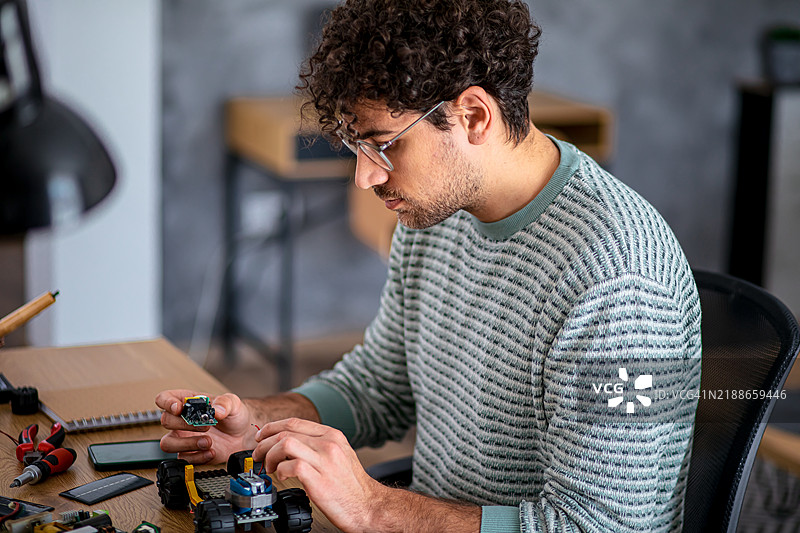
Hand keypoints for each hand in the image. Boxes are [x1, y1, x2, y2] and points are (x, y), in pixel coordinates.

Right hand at [155, 389, 255, 463]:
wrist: (243, 435)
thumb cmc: (233, 415)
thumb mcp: (233, 403)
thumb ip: (225, 403)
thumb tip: (216, 410)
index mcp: (188, 402)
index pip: (164, 398)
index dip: (167, 402)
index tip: (179, 408)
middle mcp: (181, 420)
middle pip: (166, 421)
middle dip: (185, 424)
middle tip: (206, 425)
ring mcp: (184, 437)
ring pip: (167, 443)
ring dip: (187, 444)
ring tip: (208, 441)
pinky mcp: (190, 453)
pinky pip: (183, 458)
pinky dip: (198, 456)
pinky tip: (211, 451)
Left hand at [254, 418, 385, 531]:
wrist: (368, 506)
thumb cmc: (352, 485)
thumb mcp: (340, 454)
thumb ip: (319, 445)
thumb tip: (292, 442)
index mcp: (332, 436)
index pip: (294, 422)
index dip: (272, 427)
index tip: (262, 437)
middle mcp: (329, 444)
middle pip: (286, 432)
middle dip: (265, 443)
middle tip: (258, 455)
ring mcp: (325, 461)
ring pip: (285, 444)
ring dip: (270, 456)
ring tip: (268, 468)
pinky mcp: (319, 480)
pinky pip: (292, 466)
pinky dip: (281, 471)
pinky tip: (282, 477)